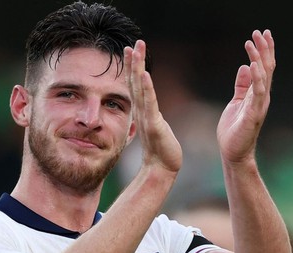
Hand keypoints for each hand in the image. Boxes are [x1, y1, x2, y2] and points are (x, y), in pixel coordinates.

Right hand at [124, 40, 181, 172]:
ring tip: (135, 51)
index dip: (132, 67)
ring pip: (140, 89)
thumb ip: (149, 115)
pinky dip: (146, 88)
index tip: (131, 50)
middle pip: (135, 82)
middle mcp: (141, 111)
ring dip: (137, 68)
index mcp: (142, 110)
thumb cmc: (160, 149)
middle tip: (132, 44)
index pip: (135, 85)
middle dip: (133, 62)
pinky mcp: (153, 125)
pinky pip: (149, 104)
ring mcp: (146, 117)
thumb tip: (147, 109)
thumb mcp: (154, 126)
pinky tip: (144, 75)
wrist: (161, 168)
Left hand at [217, 30, 275, 163]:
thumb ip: (241, 85)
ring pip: (263, 77)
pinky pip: (257, 93)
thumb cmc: (234, 129)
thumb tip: (245, 66)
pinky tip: (254, 64)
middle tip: (260, 31)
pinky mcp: (253, 114)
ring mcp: (259, 105)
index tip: (260, 34)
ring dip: (260, 58)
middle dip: (264, 49)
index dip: (263, 51)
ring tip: (254, 42)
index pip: (263, 68)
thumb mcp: (236, 102)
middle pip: (266, 68)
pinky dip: (257, 78)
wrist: (232, 152)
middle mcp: (261, 97)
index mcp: (256, 93)